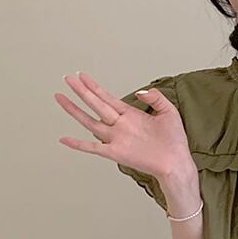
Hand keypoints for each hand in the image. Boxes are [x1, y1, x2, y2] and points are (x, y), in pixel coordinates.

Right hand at [54, 71, 191, 180]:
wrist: (177, 163)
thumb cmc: (175, 142)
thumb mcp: (168, 112)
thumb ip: (155, 98)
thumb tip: (140, 91)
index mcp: (131, 115)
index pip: (107, 97)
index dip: (94, 86)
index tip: (82, 76)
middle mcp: (120, 125)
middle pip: (95, 104)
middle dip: (81, 91)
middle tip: (67, 78)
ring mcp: (116, 139)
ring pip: (90, 121)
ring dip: (74, 110)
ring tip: (60, 98)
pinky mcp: (116, 153)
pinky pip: (93, 148)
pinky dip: (78, 144)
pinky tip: (64, 139)